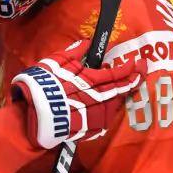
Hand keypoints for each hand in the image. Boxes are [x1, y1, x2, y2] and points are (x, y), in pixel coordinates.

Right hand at [12, 40, 146, 149]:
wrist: (32, 114)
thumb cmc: (42, 86)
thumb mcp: (55, 63)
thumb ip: (74, 52)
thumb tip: (87, 43)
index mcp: (89, 81)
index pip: (116, 74)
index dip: (130, 68)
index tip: (139, 63)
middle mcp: (97, 98)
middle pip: (119, 89)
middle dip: (132, 80)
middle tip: (140, 73)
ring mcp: (95, 115)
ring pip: (114, 104)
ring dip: (118, 96)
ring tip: (119, 90)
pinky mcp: (89, 129)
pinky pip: (104, 119)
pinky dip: (107, 111)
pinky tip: (105, 107)